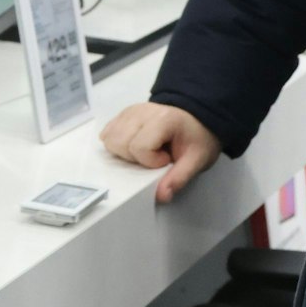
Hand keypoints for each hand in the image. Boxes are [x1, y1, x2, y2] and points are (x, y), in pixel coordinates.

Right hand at [99, 103, 221, 203]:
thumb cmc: (196, 138)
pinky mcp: (124, 113)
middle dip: (133, 157)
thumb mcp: (197, 160)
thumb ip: (179, 178)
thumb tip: (160, 195)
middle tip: (152, 157)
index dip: (151, 161)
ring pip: (109, 137)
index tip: (166, 160)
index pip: (139, 147)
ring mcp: (131, 111)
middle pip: (118, 142)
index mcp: (163, 120)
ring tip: (143, 151)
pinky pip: (108, 132)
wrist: (196, 118)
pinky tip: (133, 145)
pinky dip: (116, 143)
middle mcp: (142, 111)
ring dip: (122, 151)